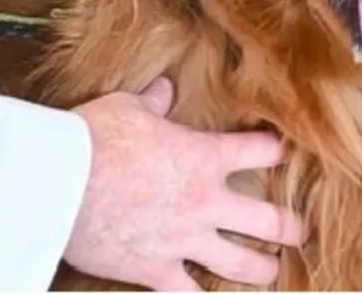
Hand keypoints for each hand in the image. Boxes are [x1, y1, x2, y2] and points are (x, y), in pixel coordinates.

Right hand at [64, 78, 301, 290]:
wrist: (62, 183)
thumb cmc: (94, 138)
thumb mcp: (126, 107)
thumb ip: (153, 102)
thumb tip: (165, 89)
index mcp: (201, 156)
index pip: (256, 151)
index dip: (274, 149)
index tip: (283, 150)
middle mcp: (204, 202)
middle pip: (268, 221)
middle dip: (290, 226)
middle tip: (299, 230)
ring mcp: (185, 241)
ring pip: (243, 265)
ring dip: (263, 269)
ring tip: (272, 271)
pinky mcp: (158, 271)